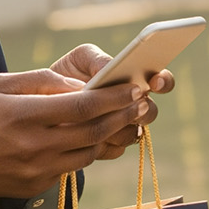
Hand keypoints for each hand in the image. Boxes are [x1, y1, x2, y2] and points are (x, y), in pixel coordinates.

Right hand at [0, 67, 154, 208]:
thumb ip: (41, 81)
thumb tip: (79, 84)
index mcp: (22, 116)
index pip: (82, 106)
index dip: (114, 98)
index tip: (134, 89)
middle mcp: (32, 146)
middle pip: (93, 132)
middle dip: (123, 116)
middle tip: (144, 104)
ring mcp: (34, 171)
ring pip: (87, 153)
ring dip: (108, 136)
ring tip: (125, 120)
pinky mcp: (34, 187)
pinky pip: (70, 168)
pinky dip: (84, 152)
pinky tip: (92, 138)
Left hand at [47, 43, 174, 156]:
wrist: (45, 103)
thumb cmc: (68, 75)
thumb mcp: (79, 59)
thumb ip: (96, 59)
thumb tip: (108, 69)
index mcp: (134, 81)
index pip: (161, 80)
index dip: (164, 81)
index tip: (155, 81)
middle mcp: (134, 106)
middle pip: (151, 112)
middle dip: (141, 110)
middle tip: (127, 104)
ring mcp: (123, 129)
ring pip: (132, 134)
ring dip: (114, 126)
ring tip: (90, 117)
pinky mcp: (109, 148)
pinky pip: (115, 149)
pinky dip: (101, 141)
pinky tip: (82, 132)